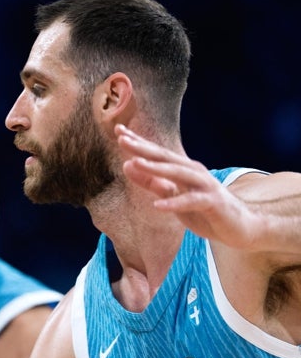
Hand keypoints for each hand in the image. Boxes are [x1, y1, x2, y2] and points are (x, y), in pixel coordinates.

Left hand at [116, 124, 255, 247]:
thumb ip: (151, 183)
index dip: (138, 142)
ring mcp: (204, 186)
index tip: (117, 130)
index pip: (156, 153)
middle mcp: (193, 172)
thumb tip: (127, 165)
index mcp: (182, 169)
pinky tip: (157, 205)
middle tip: (121, 138)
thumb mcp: (172, 197)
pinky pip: (191, 201)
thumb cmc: (203, 211)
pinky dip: (174, 202)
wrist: (240, 227)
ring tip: (135, 163)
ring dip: (156, 168)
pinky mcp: (212, 203)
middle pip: (165, 157)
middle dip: (143, 148)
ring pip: (178, 173)